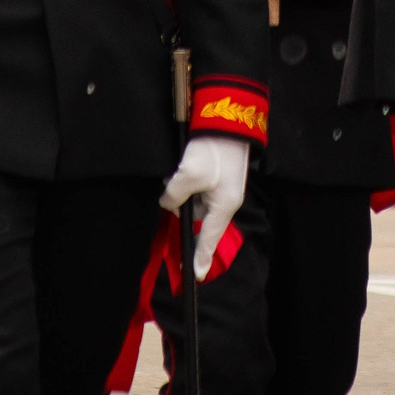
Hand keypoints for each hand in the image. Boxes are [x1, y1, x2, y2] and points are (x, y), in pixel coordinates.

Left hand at [161, 135, 250, 280]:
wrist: (227, 119)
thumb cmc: (213, 151)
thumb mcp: (188, 175)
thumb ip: (173, 195)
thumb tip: (168, 203)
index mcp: (223, 206)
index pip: (208, 238)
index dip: (201, 257)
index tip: (197, 275)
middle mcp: (225, 200)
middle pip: (196, 215)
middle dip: (182, 204)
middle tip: (176, 183)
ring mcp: (222, 187)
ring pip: (194, 198)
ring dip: (183, 188)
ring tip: (181, 168)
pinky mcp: (217, 174)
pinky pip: (197, 185)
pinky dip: (187, 179)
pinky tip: (184, 164)